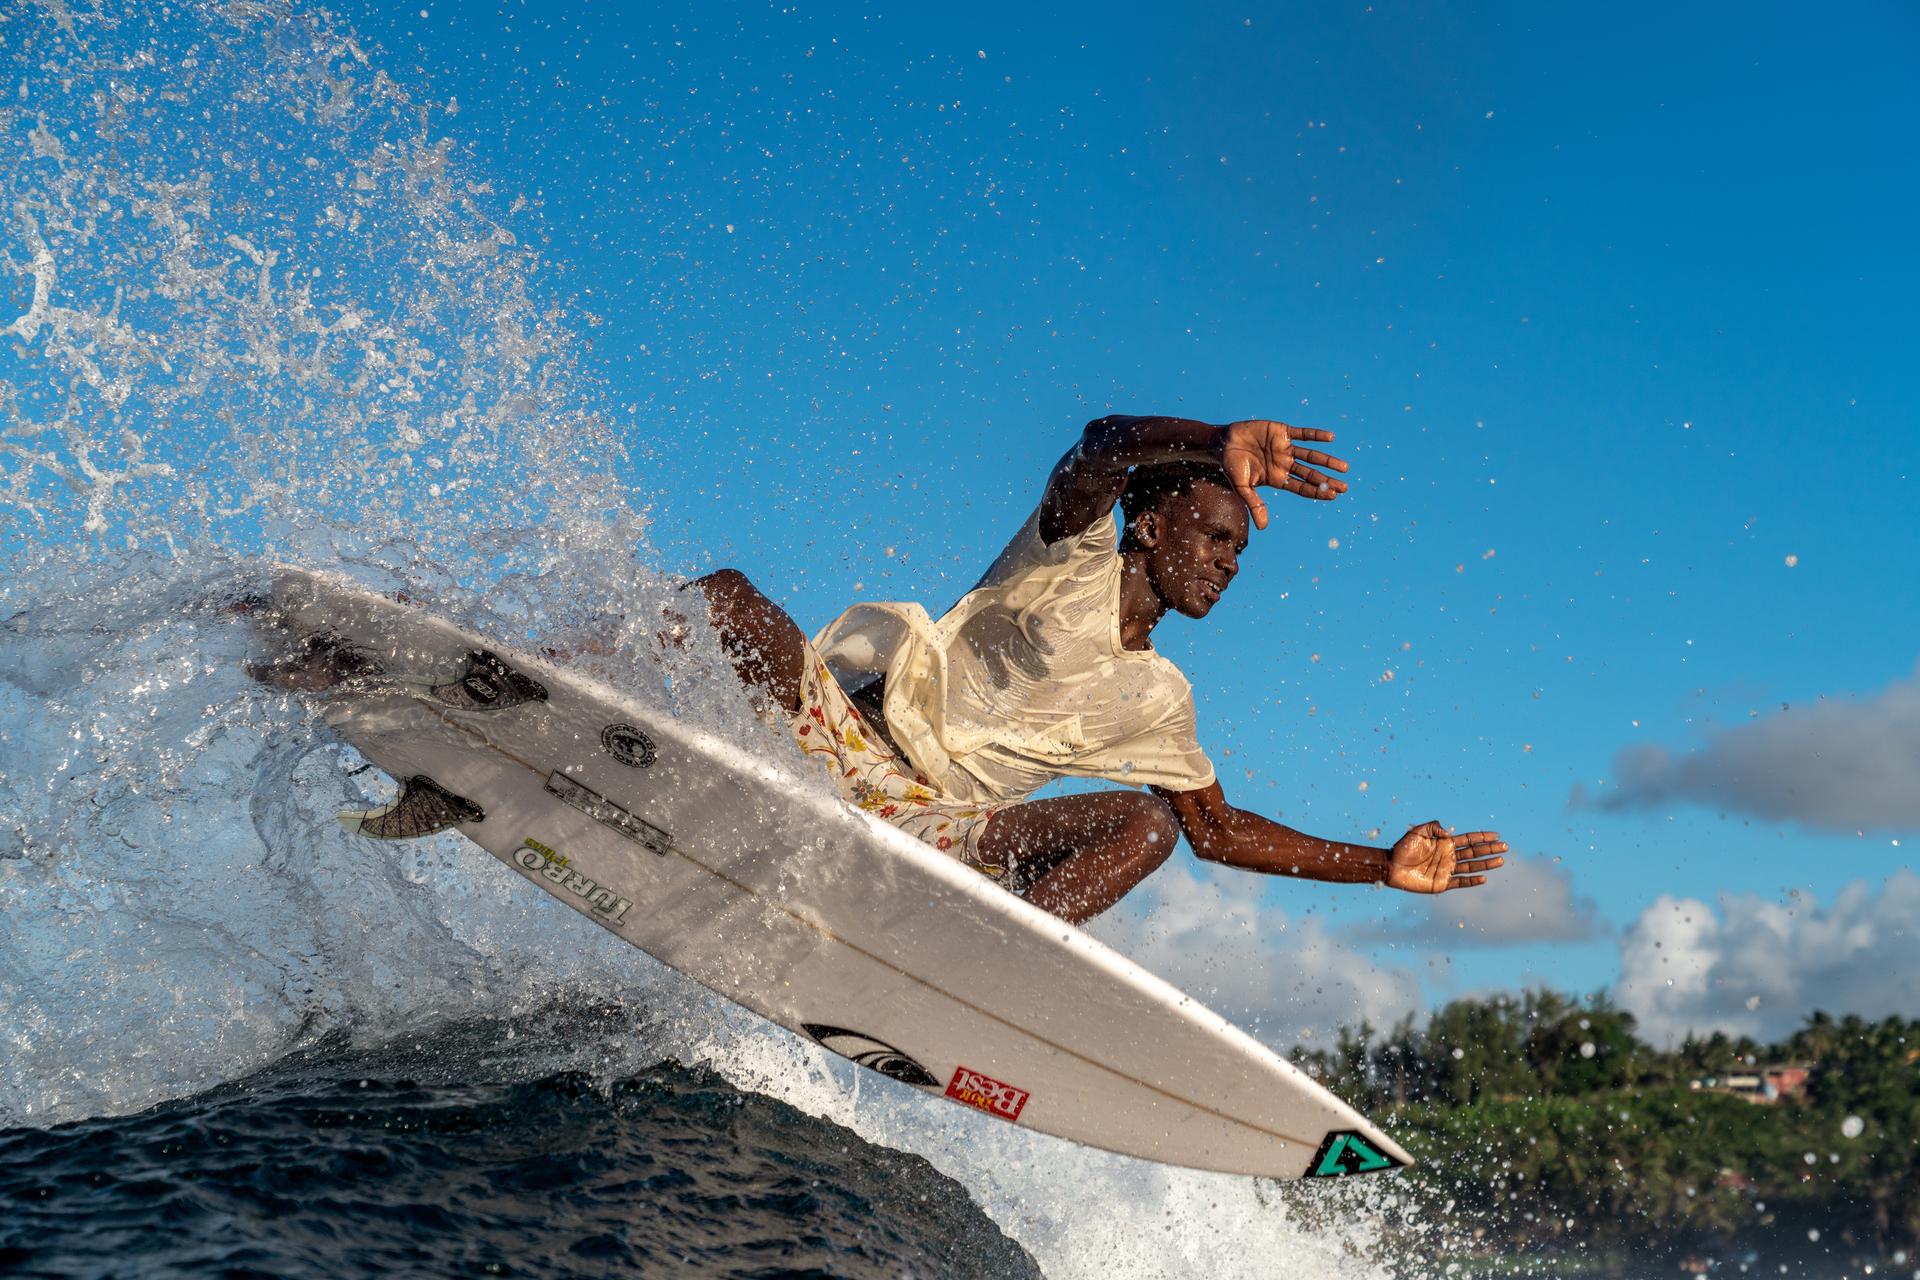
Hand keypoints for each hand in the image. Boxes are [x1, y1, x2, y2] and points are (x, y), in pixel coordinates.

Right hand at [1217, 419, 1348, 529]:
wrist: (1224, 442)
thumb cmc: (1231, 466)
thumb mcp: (1241, 487)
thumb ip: (1254, 504)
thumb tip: (1263, 527)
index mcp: (1278, 479)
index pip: (1302, 488)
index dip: (1317, 492)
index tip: (1332, 496)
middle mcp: (1285, 465)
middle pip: (1311, 474)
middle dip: (1328, 480)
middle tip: (1345, 487)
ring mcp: (1285, 448)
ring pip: (1311, 456)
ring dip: (1327, 461)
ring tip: (1344, 468)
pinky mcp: (1282, 432)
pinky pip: (1303, 434)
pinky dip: (1316, 435)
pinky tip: (1331, 438)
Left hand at [1384, 821, 1506, 893]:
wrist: (1391, 867)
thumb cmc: (1403, 848)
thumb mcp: (1417, 832)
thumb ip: (1434, 827)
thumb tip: (1450, 832)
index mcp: (1445, 843)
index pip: (1468, 839)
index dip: (1482, 837)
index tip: (1497, 835)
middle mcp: (1449, 856)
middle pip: (1474, 852)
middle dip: (1490, 849)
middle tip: (1505, 846)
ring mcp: (1447, 870)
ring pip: (1472, 866)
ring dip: (1486, 864)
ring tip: (1501, 861)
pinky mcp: (1443, 883)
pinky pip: (1461, 882)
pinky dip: (1472, 881)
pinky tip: (1484, 878)